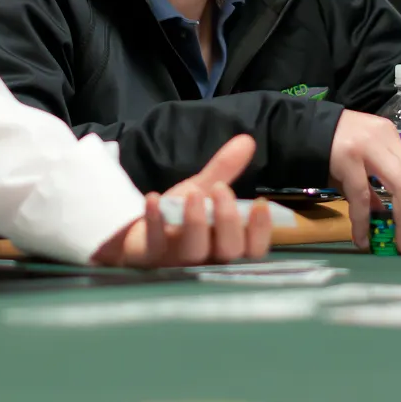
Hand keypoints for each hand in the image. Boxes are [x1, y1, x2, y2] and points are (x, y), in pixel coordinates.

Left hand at [93, 135, 271, 267]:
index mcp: (225, 245)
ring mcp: (179, 260)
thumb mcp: (202, 191)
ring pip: (194, 252)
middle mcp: (208, 258)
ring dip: (195, 222)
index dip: (260, 230)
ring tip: (192, 192)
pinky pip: (154, 243)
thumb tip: (247, 140)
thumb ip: (224, 170)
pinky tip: (153, 198)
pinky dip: (154, 220)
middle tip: (220, 188)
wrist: (140, 237)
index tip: (259, 203)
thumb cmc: (180, 218)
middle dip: (227, 220)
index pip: (253, 249)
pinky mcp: (152, 257)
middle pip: (228, 251)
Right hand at [330, 110, 400, 254]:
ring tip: (400, 246)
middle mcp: (383, 137)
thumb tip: (386, 215)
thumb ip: (373, 183)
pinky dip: (364, 221)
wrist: (288, 128)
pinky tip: (362, 238)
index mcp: (389, 136)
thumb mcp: (356, 161)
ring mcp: (366, 145)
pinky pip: (362, 195)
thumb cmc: (323, 146)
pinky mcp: (346, 156)